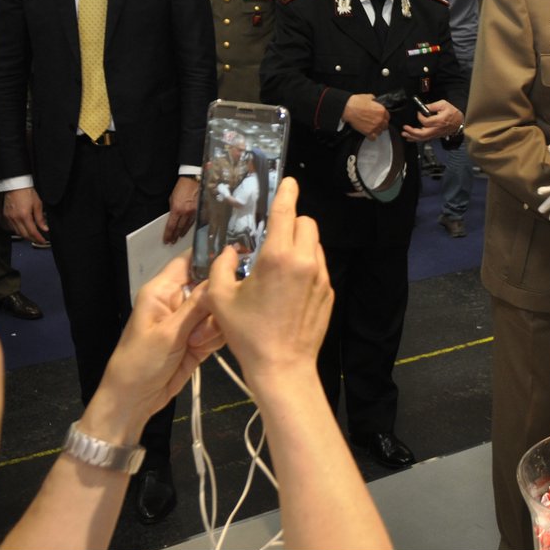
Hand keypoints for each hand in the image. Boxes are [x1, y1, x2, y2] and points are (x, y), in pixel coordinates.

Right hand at [4, 186, 49, 244]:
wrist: (16, 185)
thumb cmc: (27, 192)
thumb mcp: (38, 205)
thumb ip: (40, 218)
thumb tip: (44, 228)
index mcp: (24, 216)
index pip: (32, 232)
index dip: (38, 238)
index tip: (43, 241)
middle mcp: (15, 218)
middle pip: (24, 234)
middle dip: (32, 239)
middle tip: (39, 240)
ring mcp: (9, 217)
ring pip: (17, 232)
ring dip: (25, 236)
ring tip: (33, 236)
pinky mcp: (6, 216)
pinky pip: (12, 227)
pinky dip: (19, 230)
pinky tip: (24, 229)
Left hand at [82, 253, 224, 441]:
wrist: (134, 401)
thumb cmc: (141, 362)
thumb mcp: (168, 333)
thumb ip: (197, 305)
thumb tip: (222, 275)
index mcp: (162, 290)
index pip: (189, 259)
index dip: (212, 254)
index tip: (241, 254)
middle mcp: (178, 300)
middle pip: (212, 285)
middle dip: (217, 301)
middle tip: (210, 320)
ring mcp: (190, 321)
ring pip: (219, 309)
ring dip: (215, 325)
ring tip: (198, 343)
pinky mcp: (200, 339)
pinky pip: (219, 329)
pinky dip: (216, 339)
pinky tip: (203, 351)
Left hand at [163, 176, 199, 244]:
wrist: (193, 180)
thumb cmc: (181, 187)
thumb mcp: (172, 198)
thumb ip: (172, 209)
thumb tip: (172, 217)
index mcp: (177, 209)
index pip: (171, 226)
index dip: (168, 234)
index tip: (166, 240)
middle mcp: (186, 213)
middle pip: (179, 228)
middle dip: (175, 236)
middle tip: (172, 242)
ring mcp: (194, 212)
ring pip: (187, 226)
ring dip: (182, 233)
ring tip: (179, 237)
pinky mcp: (199, 210)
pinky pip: (194, 221)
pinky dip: (190, 227)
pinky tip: (187, 230)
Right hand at [206, 177, 331, 391]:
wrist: (283, 367)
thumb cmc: (249, 335)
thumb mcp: (221, 299)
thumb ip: (221, 267)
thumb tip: (229, 253)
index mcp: (278, 257)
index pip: (287, 212)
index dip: (287, 193)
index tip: (289, 182)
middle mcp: (305, 261)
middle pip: (306, 223)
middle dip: (291, 223)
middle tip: (273, 238)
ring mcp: (321, 277)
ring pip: (314, 245)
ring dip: (299, 245)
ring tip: (278, 267)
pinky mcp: (328, 292)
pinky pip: (318, 267)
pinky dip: (305, 266)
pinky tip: (288, 288)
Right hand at [342, 93, 389, 138]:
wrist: (348, 109)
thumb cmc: (357, 102)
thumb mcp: (368, 97)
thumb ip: (374, 101)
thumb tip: (375, 101)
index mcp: (382, 110)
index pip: (388, 117)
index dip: (383, 118)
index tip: (381, 118)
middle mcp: (380, 119)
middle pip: (385, 126)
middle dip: (381, 125)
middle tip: (375, 123)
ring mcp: (375, 126)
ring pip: (380, 132)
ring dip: (376, 131)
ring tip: (372, 129)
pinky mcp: (368, 132)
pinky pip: (373, 138)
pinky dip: (371, 137)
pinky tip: (369, 134)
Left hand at [402, 100, 462, 141]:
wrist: (459, 122)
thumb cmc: (452, 113)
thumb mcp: (444, 104)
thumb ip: (433, 105)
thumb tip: (424, 107)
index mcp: (439, 121)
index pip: (426, 122)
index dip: (420, 117)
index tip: (418, 113)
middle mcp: (437, 129)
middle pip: (423, 134)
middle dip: (412, 132)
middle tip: (405, 128)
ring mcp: (436, 134)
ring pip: (423, 138)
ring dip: (412, 137)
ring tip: (404, 134)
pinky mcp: (435, 136)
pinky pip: (425, 139)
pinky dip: (417, 139)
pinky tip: (410, 138)